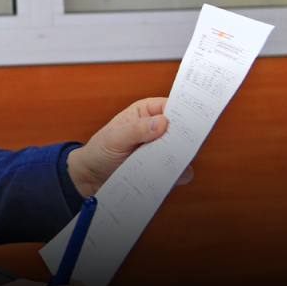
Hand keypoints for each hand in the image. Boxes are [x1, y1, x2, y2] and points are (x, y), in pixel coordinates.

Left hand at [66, 97, 193, 196]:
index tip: (194, 120)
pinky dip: (174, 176)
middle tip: (182, 147)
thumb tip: (163, 122)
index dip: (185, 112)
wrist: (92, 176)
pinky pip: (176, 172)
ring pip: (182, 152)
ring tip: (168, 165)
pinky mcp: (162, 168)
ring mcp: (161, 150)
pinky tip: (166, 178)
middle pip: (182, 130)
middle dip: (184, 139)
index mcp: (146, 112)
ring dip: (179, 159)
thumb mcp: (114, 137)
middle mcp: (157, 129)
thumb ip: (136, 129)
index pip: (173, 106)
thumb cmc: (100, 150)